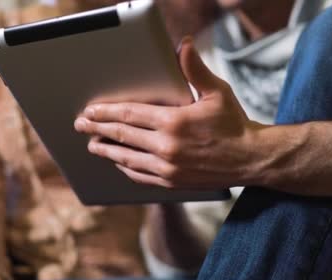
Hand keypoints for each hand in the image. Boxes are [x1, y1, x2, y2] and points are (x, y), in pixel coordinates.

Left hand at [74, 36, 265, 189]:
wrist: (251, 159)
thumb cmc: (234, 124)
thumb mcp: (216, 92)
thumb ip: (195, 69)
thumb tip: (183, 45)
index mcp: (174, 121)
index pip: (129, 114)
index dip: (105, 112)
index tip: (89, 110)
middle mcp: (167, 147)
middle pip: (122, 136)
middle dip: (97, 129)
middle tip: (80, 125)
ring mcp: (168, 168)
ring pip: (127, 159)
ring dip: (106, 151)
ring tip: (92, 145)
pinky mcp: (172, 182)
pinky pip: (140, 176)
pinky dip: (125, 168)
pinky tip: (118, 163)